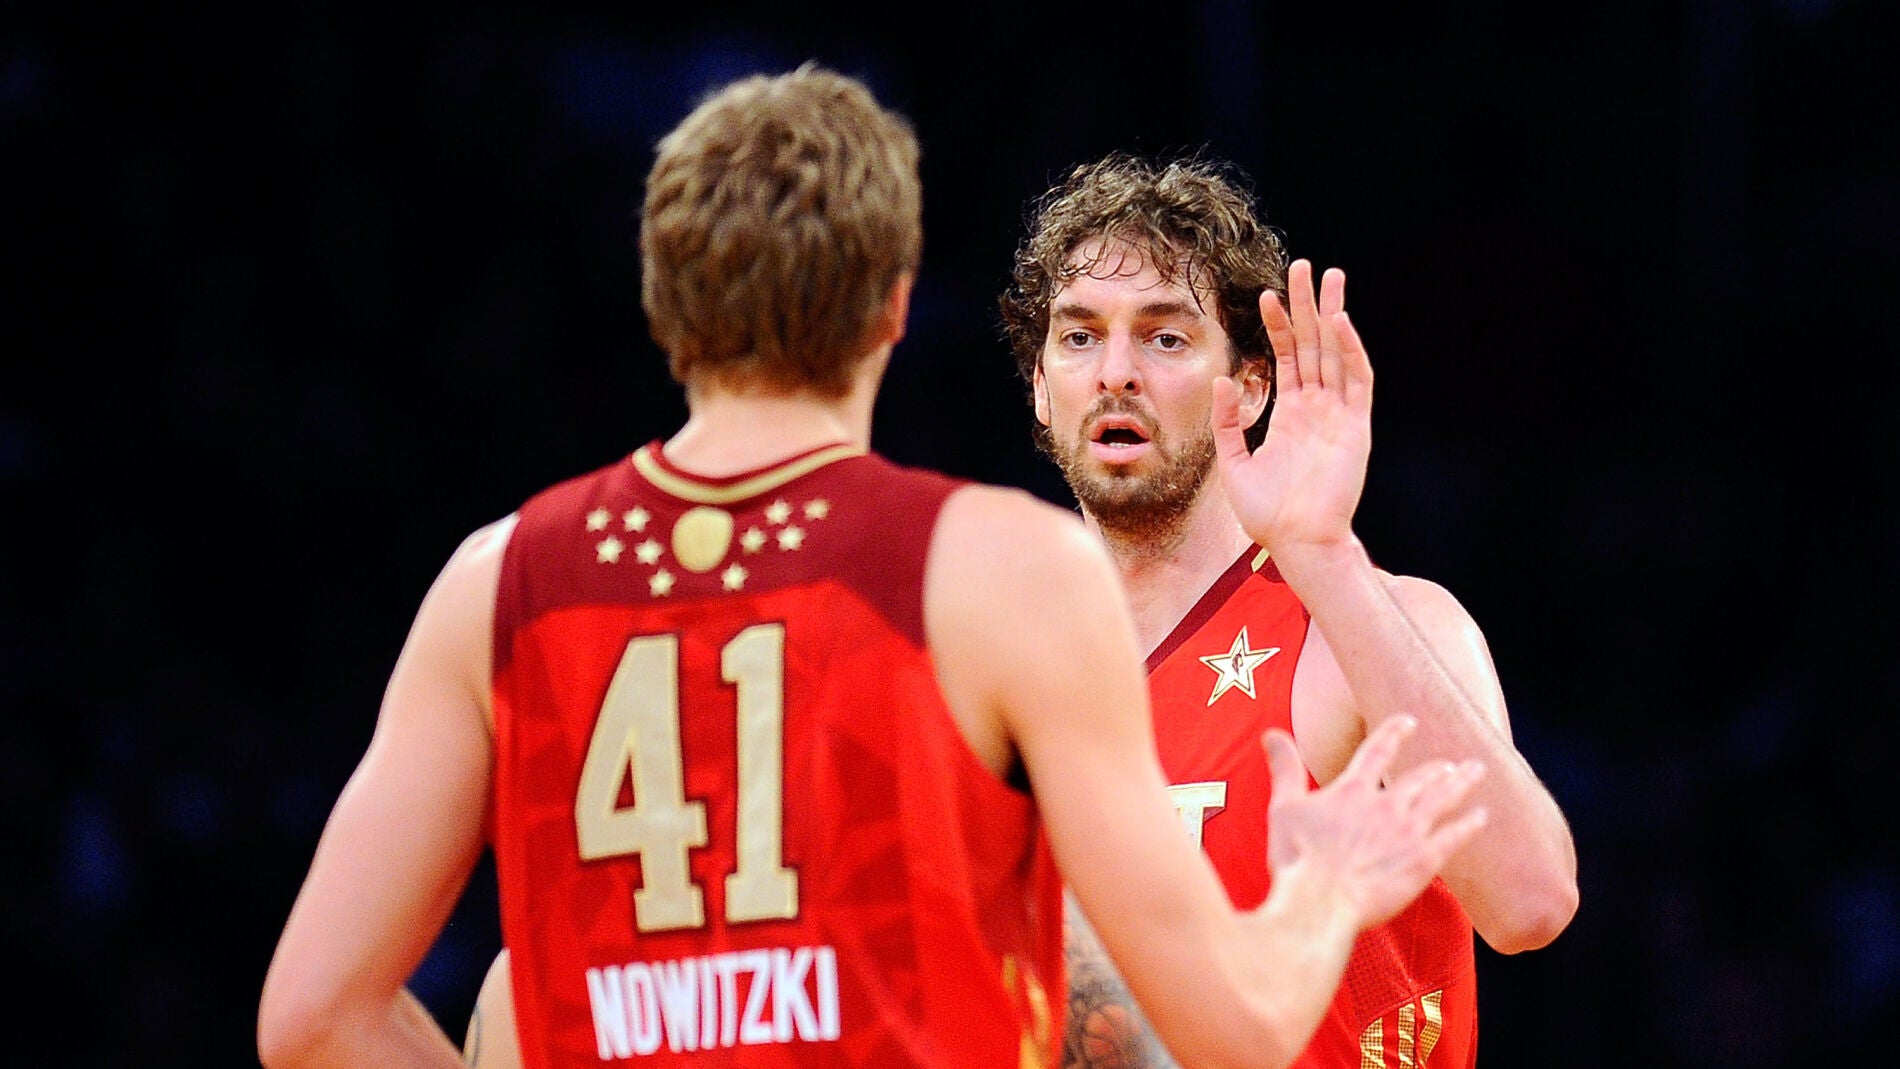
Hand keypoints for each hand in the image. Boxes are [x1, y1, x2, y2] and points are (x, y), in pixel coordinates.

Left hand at [1212, 259, 1372, 557]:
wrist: (1298, 544)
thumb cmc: (1267, 514)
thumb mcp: (1234, 464)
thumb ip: (1228, 422)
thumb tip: (1221, 379)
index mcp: (1291, 416)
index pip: (1286, 358)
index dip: (1278, 326)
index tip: (1268, 294)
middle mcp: (1317, 409)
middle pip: (1313, 345)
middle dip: (1308, 306)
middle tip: (1303, 267)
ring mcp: (1338, 416)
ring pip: (1336, 353)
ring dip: (1331, 315)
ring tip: (1328, 277)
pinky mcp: (1356, 428)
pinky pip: (1356, 382)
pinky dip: (1350, 351)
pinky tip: (1339, 322)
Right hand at [1263, 717, 1487, 928]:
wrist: (1320, 901)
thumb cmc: (1297, 857)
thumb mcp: (1283, 806)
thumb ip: (1284, 768)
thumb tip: (1271, 734)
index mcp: (1352, 790)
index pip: (1377, 751)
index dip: (1394, 733)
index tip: (1408, 722)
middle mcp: (1386, 805)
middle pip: (1418, 778)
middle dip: (1436, 767)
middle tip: (1451, 762)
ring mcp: (1408, 832)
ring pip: (1441, 800)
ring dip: (1459, 784)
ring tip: (1474, 772)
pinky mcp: (1423, 861)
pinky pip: (1453, 837)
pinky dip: (1468, 824)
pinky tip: (1480, 816)